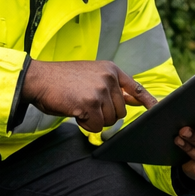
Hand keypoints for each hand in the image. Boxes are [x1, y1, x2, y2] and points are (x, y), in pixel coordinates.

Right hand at [23, 60, 154, 131]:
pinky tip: (74, 111)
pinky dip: (85, 124)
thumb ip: (112, 87)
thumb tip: (134, 100)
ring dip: (94, 119)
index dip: (147, 101)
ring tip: (78, 105)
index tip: (157, 109)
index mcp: (111, 69)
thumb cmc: (61, 80)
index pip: (135, 88)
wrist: (37, 78)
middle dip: (104, 114)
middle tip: (85, 104)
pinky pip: (95, 126)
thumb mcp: (91, 76)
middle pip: (121, 112)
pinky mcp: (90, 104)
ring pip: (109, 120)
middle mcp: (108, 78)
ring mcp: (100, 90)